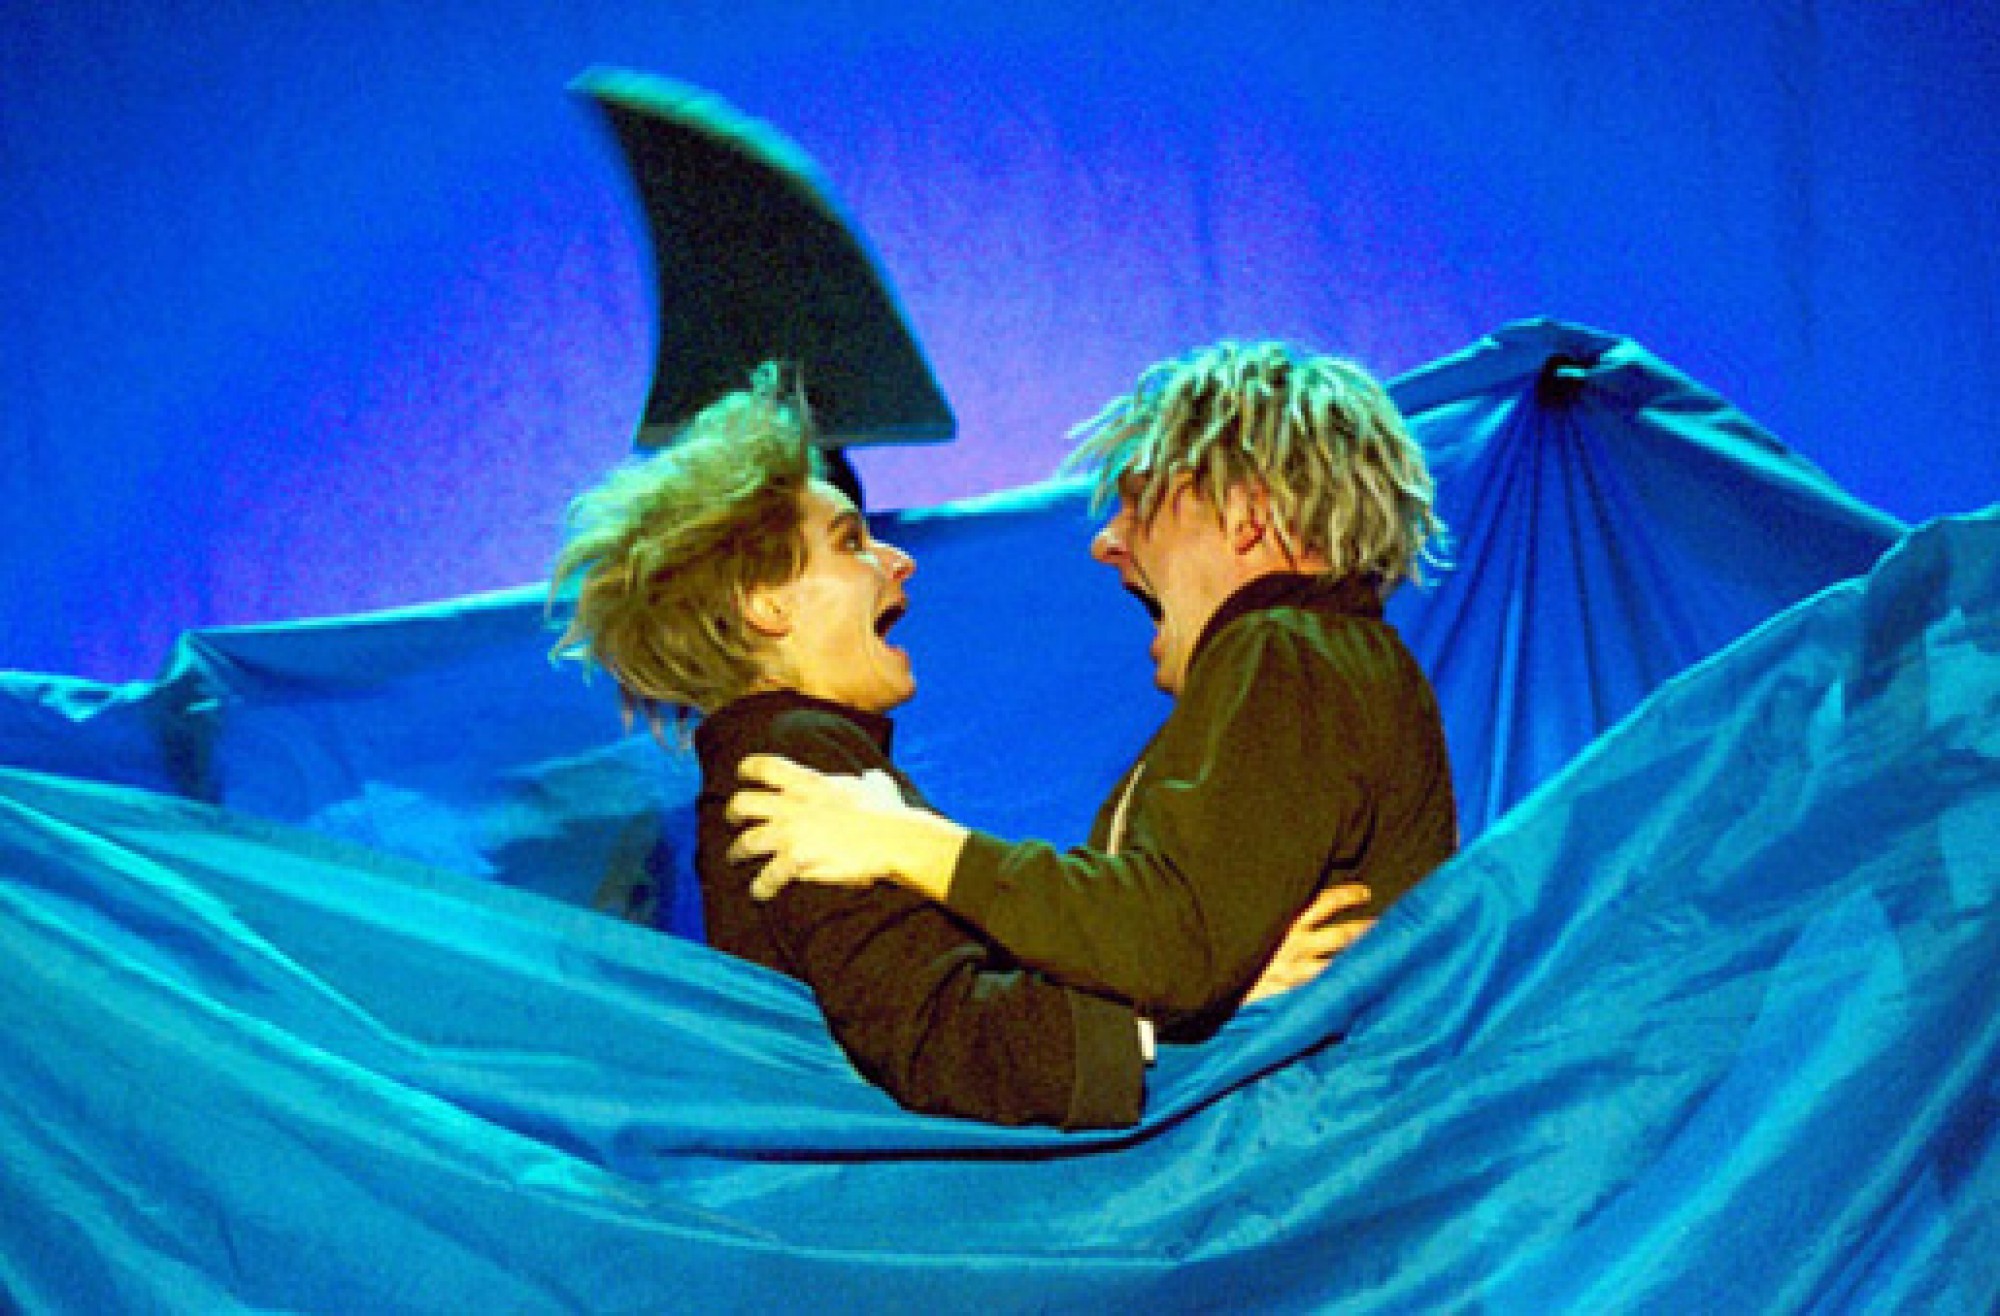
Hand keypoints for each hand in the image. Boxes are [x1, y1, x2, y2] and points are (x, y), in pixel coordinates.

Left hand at [727, 755, 963, 900]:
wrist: (894, 839)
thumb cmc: (888, 813)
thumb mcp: (877, 786)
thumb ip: (867, 780)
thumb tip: (873, 777)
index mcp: (808, 783)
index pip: (764, 766)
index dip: (747, 769)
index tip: (741, 776)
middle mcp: (792, 805)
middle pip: (742, 803)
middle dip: (732, 813)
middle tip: (733, 820)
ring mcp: (791, 834)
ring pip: (745, 842)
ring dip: (737, 852)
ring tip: (736, 858)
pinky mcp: (796, 861)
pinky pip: (766, 877)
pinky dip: (760, 887)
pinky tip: (760, 893)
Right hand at [1244, 883, 1374, 1003]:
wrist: (1216, 984)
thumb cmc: (1232, 953)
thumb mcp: (1248, 928)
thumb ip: (1271, 918)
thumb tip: (1284, 901)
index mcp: (1285, 923)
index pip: (1324, 902)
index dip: (1347, 896)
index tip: (1365, 893)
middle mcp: (1295, 945)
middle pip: (1341, 935)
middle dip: (1366, 929)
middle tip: (1387, 927)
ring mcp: (1296, 971)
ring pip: (1338, 964)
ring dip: (1362, 962)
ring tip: (1385, 962)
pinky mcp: (1292, 994)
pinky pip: (1323, 993)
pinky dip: (1341, 994)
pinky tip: (1359, 997)